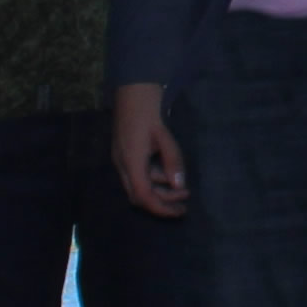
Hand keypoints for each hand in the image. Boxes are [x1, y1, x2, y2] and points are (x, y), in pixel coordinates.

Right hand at [112, 82, 190, 219]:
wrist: (132, 94)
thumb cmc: (148, 113)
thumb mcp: (164, 137)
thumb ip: (172, 161)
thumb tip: (179, 185)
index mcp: (131, 162)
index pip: (143, 196)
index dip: (161, 208)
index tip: (179, 211)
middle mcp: (122, 165)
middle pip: (139, 196)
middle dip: (162, 203)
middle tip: (184, 204)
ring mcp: (122, 161)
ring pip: (139, 187)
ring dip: (160, 191)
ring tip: (183, 190)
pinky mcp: (125, 156)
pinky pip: (139, 176)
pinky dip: (155, 180)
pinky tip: (170, 175)